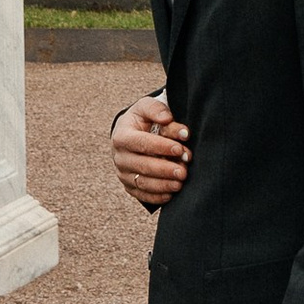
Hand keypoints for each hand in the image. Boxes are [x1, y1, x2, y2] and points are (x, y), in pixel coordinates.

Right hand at [110, 92, 188, 208]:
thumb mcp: (146, 107)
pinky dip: (156, 197)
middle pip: (142, 166)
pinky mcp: (129, 186)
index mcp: (122, 136)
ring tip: (180, 183)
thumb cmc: (142, 120)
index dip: (161, 146)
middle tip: (183, 172)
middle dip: (165, 170)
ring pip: (142, 183)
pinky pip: (142, 195)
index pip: (141, 143)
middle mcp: (119, 157)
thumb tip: (167, 118)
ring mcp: (123, 173)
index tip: (179, 148)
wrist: (131, 133)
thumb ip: (157, 109)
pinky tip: (171, 194)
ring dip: (163, 185)